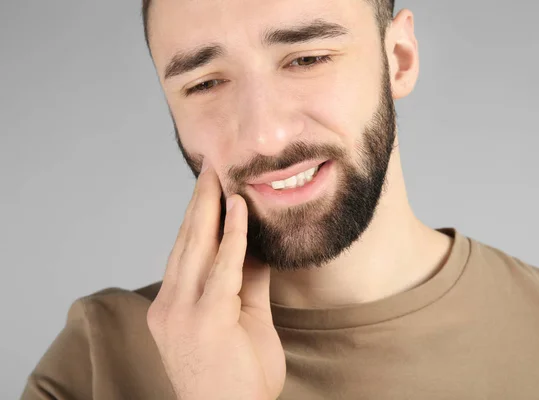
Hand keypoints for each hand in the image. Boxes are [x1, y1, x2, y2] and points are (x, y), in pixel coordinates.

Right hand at [147, 162, 285, 399]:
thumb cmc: (236, 379)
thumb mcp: (243, 321)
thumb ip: (247, 282)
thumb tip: (256, 244)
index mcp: (171, 307)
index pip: (185, 252)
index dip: (196, 218)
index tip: (208, 190)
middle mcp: (170, 305)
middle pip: (186, 241)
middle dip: (199, 201)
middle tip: (210, 168)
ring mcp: (183, 313)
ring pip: (197, 246)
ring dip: (210, 206)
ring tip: (218, 175)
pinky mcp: (206, 319)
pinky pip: (222, 267)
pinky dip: (232, 235)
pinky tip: (239, 208)